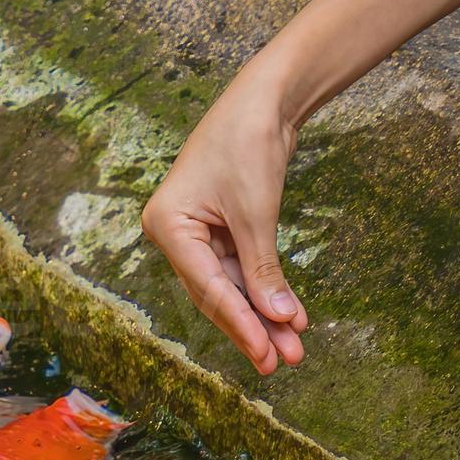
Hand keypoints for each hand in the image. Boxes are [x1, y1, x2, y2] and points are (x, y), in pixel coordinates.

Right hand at [143, 67, 309, 373]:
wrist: (265, 97)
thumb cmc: (248, 142)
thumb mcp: (255, 212)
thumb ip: (263, 269)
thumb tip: (279, 319)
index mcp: (168, 226)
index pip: (207, 287)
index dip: (240, 323)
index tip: (267, 353)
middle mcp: (176, 234)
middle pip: (217, 294)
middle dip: (253, 326)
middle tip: (280, 362)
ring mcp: (197, 233)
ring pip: (232, 287)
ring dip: (263, 315)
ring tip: (292, 347)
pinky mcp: (221, 229)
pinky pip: (243, 270)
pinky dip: (266, 290)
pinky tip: (288, 316)